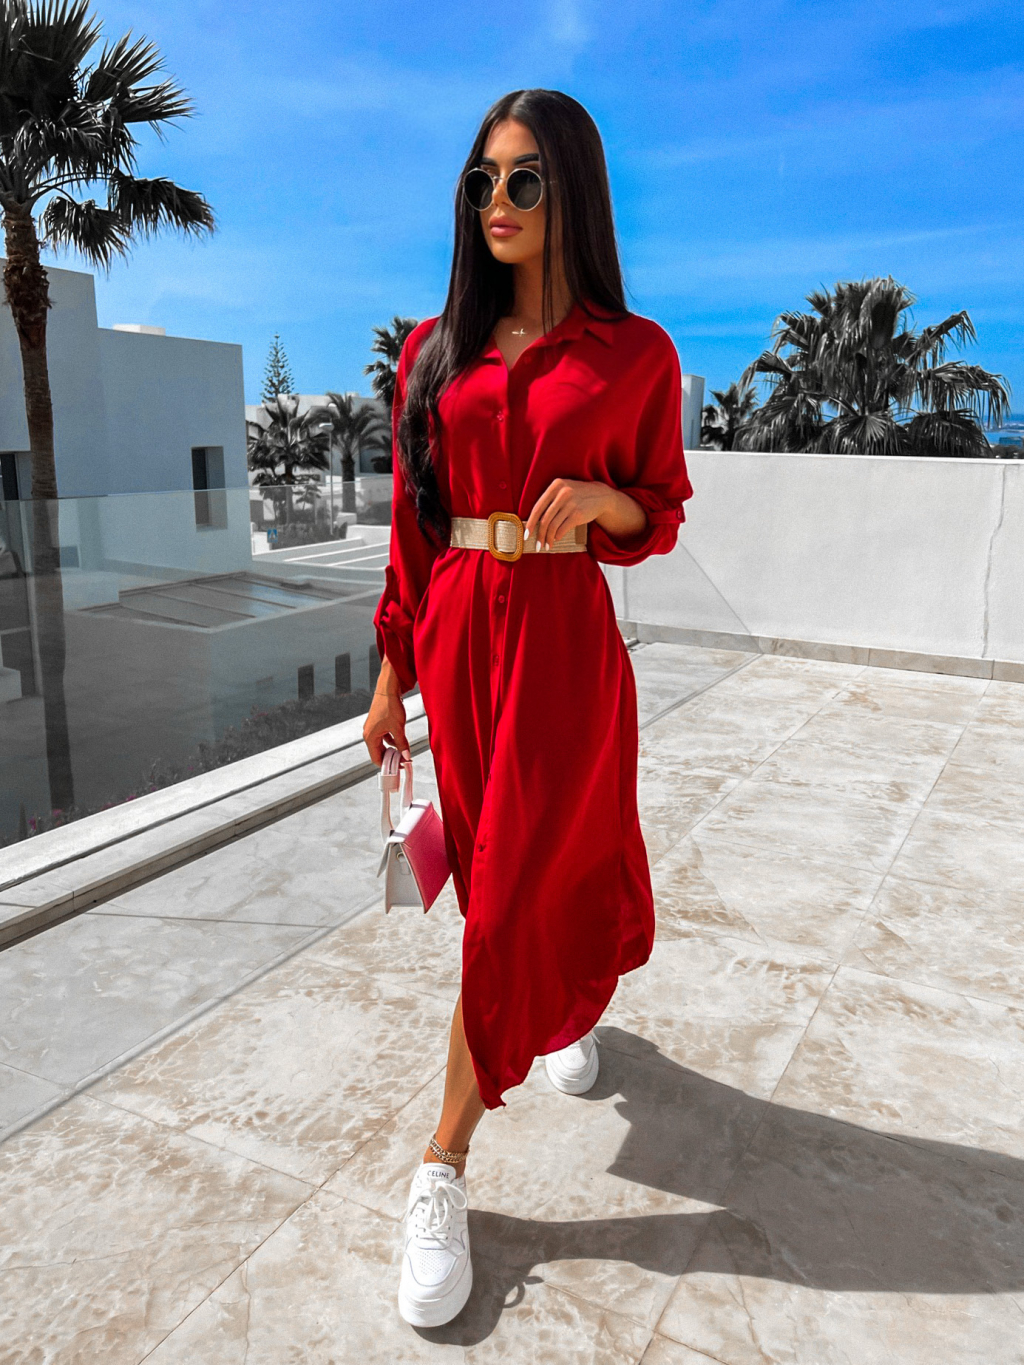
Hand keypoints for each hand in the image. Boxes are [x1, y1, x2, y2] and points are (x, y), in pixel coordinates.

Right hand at [363, 660, 410, 765]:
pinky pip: (383, 737)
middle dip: (390, 758)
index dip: (387, 765)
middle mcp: (369, 733)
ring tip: (403, 753)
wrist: (388, 689)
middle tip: (402, 761)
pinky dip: (391, 741)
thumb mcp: (398, 727)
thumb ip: (402, 743)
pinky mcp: (377, 723)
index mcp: (370, 737)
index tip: (398, 768)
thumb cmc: (390, 706)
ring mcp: (372, 728)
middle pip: (378, 752)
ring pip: (382, 745)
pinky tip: (400, 741)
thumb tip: (406, 756)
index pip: (376, 758)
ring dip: (392, 749)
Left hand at [524, 478, 646, 548]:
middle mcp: (562, 493)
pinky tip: (557, 539)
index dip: (530, 523)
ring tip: (547, 545)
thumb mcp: (563, 490)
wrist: (601, 496)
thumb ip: (549, 501)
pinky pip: (563, 528)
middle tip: (537, 545)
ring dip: (549, 538)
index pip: (538, 508)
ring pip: (553, 526)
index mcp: (555, 486)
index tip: (526, 535)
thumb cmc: (577, 496)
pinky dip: (558, 536)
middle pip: (544, 519)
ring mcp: (571, 503)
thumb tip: (533, 523)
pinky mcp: (578, 513)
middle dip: (540, 535)